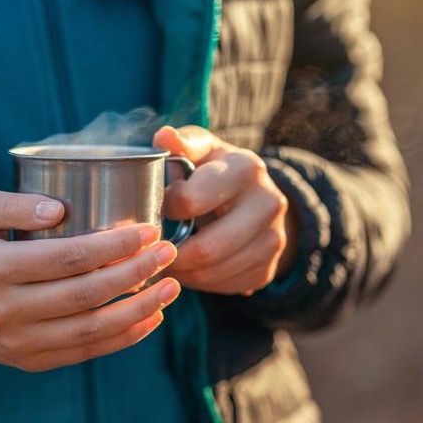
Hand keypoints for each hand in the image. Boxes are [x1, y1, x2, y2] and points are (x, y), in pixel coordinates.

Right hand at [0, 187, 179, 371]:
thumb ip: (9, 202)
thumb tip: (59, 208)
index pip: (67, 258)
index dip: (113, 246)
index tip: (147, 230)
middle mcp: (5, 310)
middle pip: (86, 294)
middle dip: (136, 272)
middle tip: (167, 251)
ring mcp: (19, 342)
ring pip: (92, 329)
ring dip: (140, 308)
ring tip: (172, 286)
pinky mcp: (32, 361)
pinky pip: (87, 352)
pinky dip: (125, 337)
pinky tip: (153, 317)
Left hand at [153, 126, 296, 295]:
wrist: (256, 197)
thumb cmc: (215, 171)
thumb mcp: (202, 149)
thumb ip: (182, 143)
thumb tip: (163, 136)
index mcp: (246, 168)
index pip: (191, 200)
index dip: (164, 208)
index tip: (154, 207)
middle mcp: (268, 204)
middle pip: (207, 248)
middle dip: (170, 254)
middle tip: (148, 250)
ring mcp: (274, 240)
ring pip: (213, 272)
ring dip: (181, 272)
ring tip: (163, 259)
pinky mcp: (268, 268)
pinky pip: (224, 286)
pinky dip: (199, 282)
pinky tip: (187, 268)